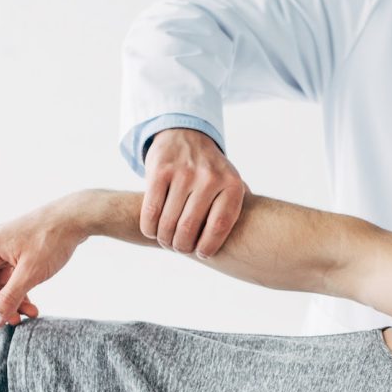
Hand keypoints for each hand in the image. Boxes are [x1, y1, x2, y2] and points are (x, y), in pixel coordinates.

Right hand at [0, 197, 86, 327]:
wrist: (77, 217)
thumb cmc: (53, 239)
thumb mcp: (31, 273)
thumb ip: (9, 298)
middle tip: (14, 322)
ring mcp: (7, 248)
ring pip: (0, 282)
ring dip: (11, 300)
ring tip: (29, 314)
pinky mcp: (21, 251)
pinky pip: (13, 275)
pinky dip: (20, 290)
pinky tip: (32, 304)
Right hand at [142, 128, 247, 255]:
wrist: (186, 137)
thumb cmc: (211, 173)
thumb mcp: (231, 184)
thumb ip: (234, 211)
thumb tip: (242, 247)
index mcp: (232, 185)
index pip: (219, 226)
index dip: (208, 247)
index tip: (202, 254)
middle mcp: (209, 177)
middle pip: (189, 228)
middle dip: (181, 245)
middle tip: (180, 248)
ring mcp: (184, 172)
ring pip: (168, 222)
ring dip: (165, 239)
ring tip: (167, 241)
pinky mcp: (160, 170)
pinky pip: (151, 211)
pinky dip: (149, 227)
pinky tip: (153, 230)